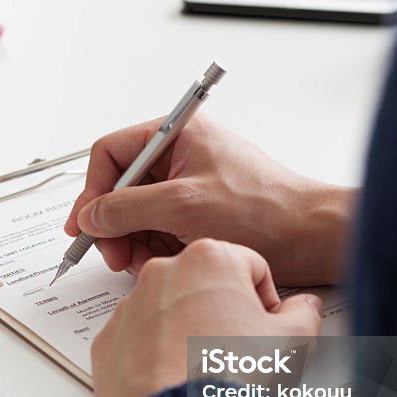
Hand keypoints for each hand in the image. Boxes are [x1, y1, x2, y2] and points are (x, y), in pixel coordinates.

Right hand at [64, 115, 356, 286]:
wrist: (311, 237)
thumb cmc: (265, 210)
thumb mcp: (183, 206)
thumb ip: (127, 209)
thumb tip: (90, 216)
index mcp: (177, 134)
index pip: (111, 153)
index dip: (92, 190)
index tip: (84, 225)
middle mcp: (180, 155)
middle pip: (120, 187)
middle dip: (114, 224)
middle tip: (114, 254)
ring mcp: (188, 186)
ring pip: (137, 214)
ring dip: (134, 242)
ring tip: (146, 262)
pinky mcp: (197, 214)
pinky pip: (158, 230)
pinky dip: (154, 249)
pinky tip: (166, 262)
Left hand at [90, 239, 323, 396]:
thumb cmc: (230, 380)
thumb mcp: (292, 343)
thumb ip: (304, 314)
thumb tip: (303, 308)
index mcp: (209, 259)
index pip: (250, 266)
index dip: (265, 300)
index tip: (266, 325)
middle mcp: (162, 274)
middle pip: (205, 284)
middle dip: (223, 312)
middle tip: (239, 351)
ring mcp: (129, 308)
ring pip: (169, 311)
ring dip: (188, 333)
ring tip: (205, 372)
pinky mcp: (108, 342)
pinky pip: (139, 340)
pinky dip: (156, 354)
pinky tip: (176, 381)